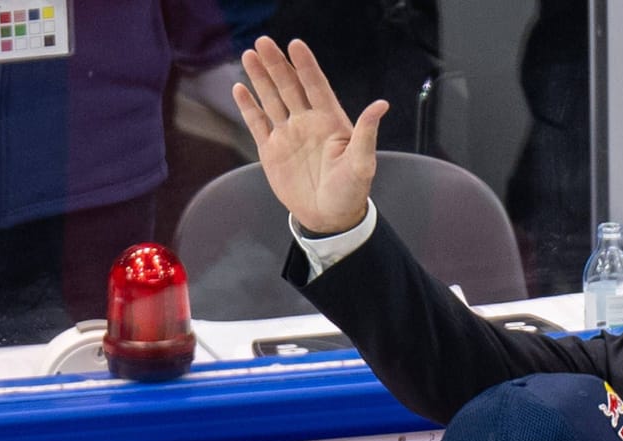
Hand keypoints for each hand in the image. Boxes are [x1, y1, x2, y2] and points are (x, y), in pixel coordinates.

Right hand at [230, 37, 386, 234]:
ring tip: (249, 54)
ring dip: (261, 78)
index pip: (316, 87)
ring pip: (272, 99)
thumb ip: (367, 133)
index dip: (306, 66)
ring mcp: (288, 134)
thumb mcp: (362, 163)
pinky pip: (258, 122)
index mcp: (331, 122)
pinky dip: (248, 106)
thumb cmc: (351, 191)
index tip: (296, 44)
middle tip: (264, 41)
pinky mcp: (271, 149)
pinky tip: (240, 88)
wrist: (329, 218)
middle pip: (289, 87)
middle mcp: (308, 122)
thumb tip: (382, 104)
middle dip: (277, 64)